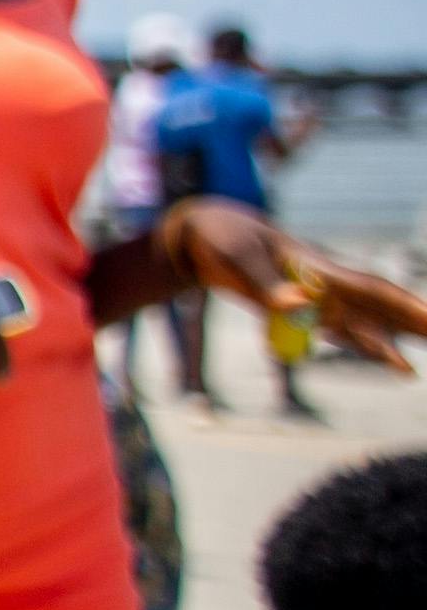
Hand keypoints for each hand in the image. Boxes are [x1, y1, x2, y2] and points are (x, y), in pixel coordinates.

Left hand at [177, 203, 424, 370]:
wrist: (203, 237)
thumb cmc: (223, 239)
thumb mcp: (239, 258)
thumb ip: (267, 284)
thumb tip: (299, 306)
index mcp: (318, 270)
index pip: (372, 290)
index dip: (404, 306)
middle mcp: (326, 286)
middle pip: (379, 309)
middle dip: (413, 324)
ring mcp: (316, 300)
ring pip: (364, 326)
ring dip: (389, 346)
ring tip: (409, 372)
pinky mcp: (300, 312)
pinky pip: (340, 333)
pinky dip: (364, 346)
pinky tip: (387, 359)